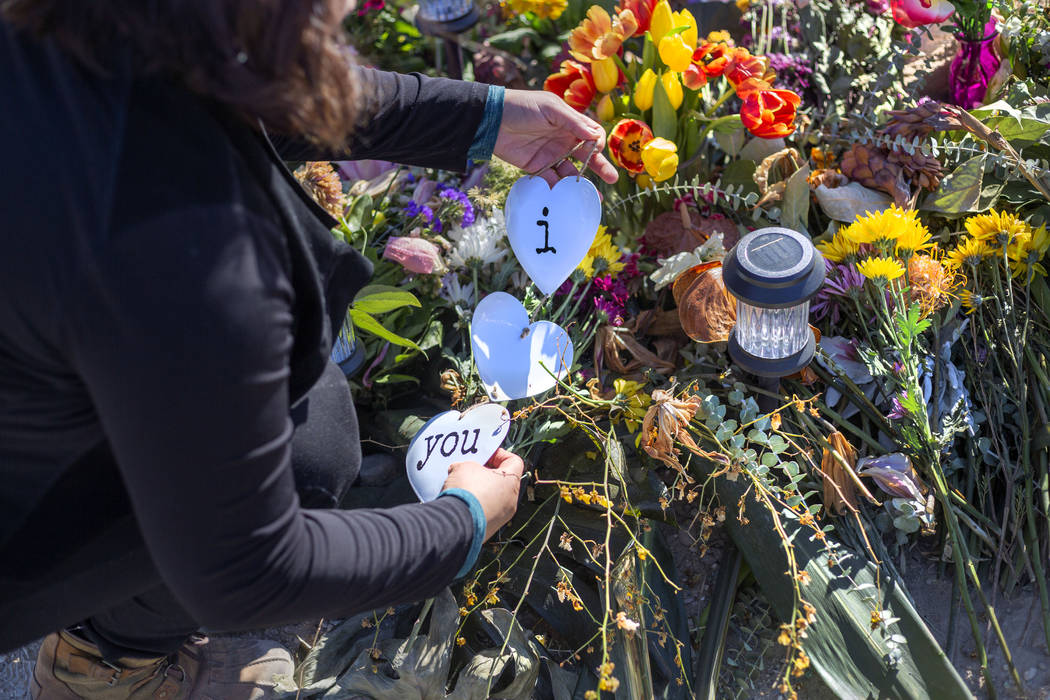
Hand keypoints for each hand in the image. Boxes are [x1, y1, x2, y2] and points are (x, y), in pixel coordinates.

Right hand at [443, 448, 523, 540]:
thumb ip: (467, 465)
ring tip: (461, 486)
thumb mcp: (464, 467)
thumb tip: (459, 470)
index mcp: (511, 483)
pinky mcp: (488, 529)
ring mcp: (500, 517)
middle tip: (469, 469)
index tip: (485, 454)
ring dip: (478, 490)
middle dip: (484, 473)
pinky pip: (483, 512)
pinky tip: (459, 502)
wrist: (455, 522)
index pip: (514, 461)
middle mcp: (510, 501)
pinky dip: (473, 505)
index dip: (499, 454)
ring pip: (492, 498)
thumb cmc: (467, 492)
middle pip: (502, 481)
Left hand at [494, 89, 618, 186]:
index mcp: (569, 123)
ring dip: (580, 185)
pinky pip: (551, 181)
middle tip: (612, 179)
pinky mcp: (537, 168)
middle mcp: (563, 140)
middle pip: (587, 156)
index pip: (592, 135)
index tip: (596, 149)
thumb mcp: (550, 108)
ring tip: (590, 198)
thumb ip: (573, 122)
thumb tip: (597, 136)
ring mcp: (551, 155)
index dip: (597, 143)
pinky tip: (566, 199)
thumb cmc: (522, 106)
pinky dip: (558, 190)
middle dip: (600, 167)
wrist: (491, 120)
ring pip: (570, 172)